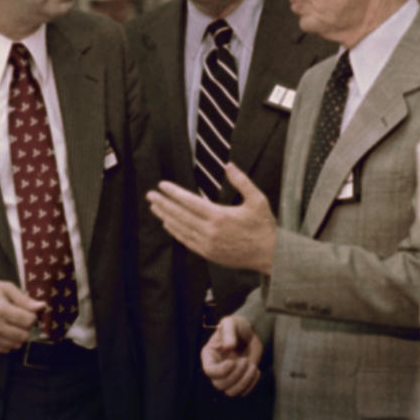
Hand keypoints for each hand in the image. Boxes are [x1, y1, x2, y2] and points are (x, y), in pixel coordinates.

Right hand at [0, 279, 44, 352]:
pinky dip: (9, 342)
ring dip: (19, 335)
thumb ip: (24, 300)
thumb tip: (42, 307)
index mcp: (1, 309)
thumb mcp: (6, 288)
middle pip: (24, 335)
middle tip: (21, 318)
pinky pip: (5, 349)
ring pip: (16, 344)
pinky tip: (5, 331)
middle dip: (27, 327)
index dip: (33, 316)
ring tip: (12, 324)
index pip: (28, 321)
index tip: (28, 311)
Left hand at [147, 163, 276, 273]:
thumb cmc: (264, 226)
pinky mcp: (208, 254)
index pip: (190, 202)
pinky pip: (186, 241)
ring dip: (166, 217)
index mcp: (220, 216)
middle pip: (180, 215)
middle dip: (163, 204)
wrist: (270, 255)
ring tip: (154, 207)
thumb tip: (229, 165)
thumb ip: (242, 181)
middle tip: (150, 195)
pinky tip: (168, 224)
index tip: (162, 185)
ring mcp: (207, 244)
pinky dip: (175, 232)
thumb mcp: (258, 200)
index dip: (174, 193)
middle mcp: (210, 231)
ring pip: (180, 229)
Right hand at [201, 315, 262, 396]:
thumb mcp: (231, 323)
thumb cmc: (238, 326)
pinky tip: (256, 370)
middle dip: (236, 375)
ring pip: (231, 392)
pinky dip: (251, 384)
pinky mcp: (239, 381)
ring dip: (244, 382)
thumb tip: (229, 347)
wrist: (251, 332)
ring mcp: (228, 376)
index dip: (221, 370)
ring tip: (252, 366)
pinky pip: (243, 393)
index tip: (233, 361)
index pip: (209, 371)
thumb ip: (229, 332)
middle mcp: (216, 368)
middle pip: (220, 384)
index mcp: (209, 355)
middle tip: (245, 360)